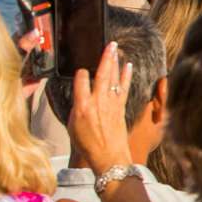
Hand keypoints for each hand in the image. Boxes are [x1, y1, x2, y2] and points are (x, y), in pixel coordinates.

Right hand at [65, 44, 134, 171]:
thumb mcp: (73, 126)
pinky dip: (126, 76)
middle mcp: (97, 102)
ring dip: (115, 62)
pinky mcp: (121, 108)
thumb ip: (77, 108)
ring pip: (113, 78)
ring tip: (116, 49)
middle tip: (110, 44)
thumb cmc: (88, 145)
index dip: (81, 73)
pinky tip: (128, 66)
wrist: (109, 157)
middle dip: (105, 58)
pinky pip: (124, 88)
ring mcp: (111, 104)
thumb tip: (81, 97)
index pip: (80, 81)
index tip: (82, 71)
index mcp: (82, 106)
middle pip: (101, 74)